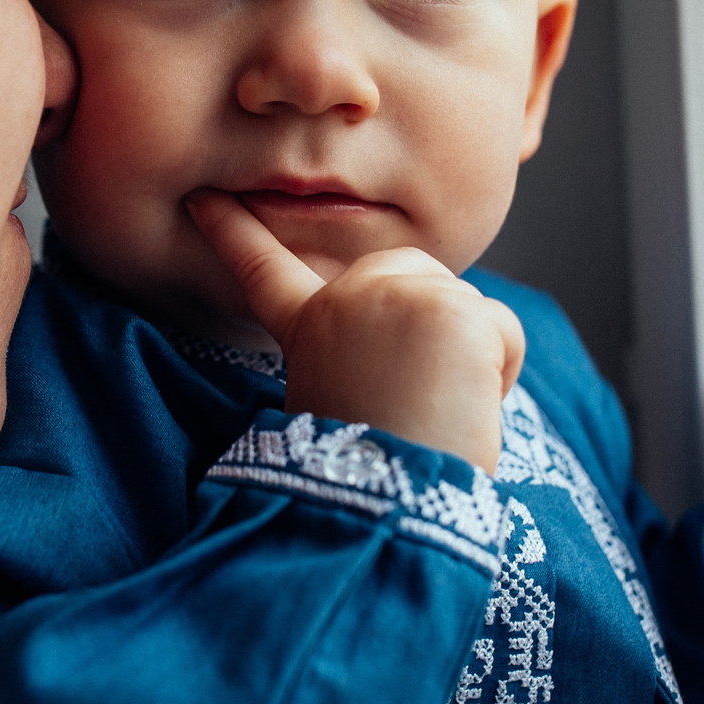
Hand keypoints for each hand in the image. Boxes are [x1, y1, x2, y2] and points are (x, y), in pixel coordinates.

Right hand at [186, 191, 521, 472]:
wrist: (387, 505)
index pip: (263, 270)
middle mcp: (344, 299)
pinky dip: (500, 370)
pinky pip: (501, 329)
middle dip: (435, 322)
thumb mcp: (342, 401)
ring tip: (435, 412)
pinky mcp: (448, 306)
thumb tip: (409, 358)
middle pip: (414, 276)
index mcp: (308, 330)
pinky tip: (465, 405)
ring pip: (465, 306)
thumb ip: (360, 357)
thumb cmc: (373, 475)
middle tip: (415, 397)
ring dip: (470, 360)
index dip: (232, 232)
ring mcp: (395, 294)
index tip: (202, 198)